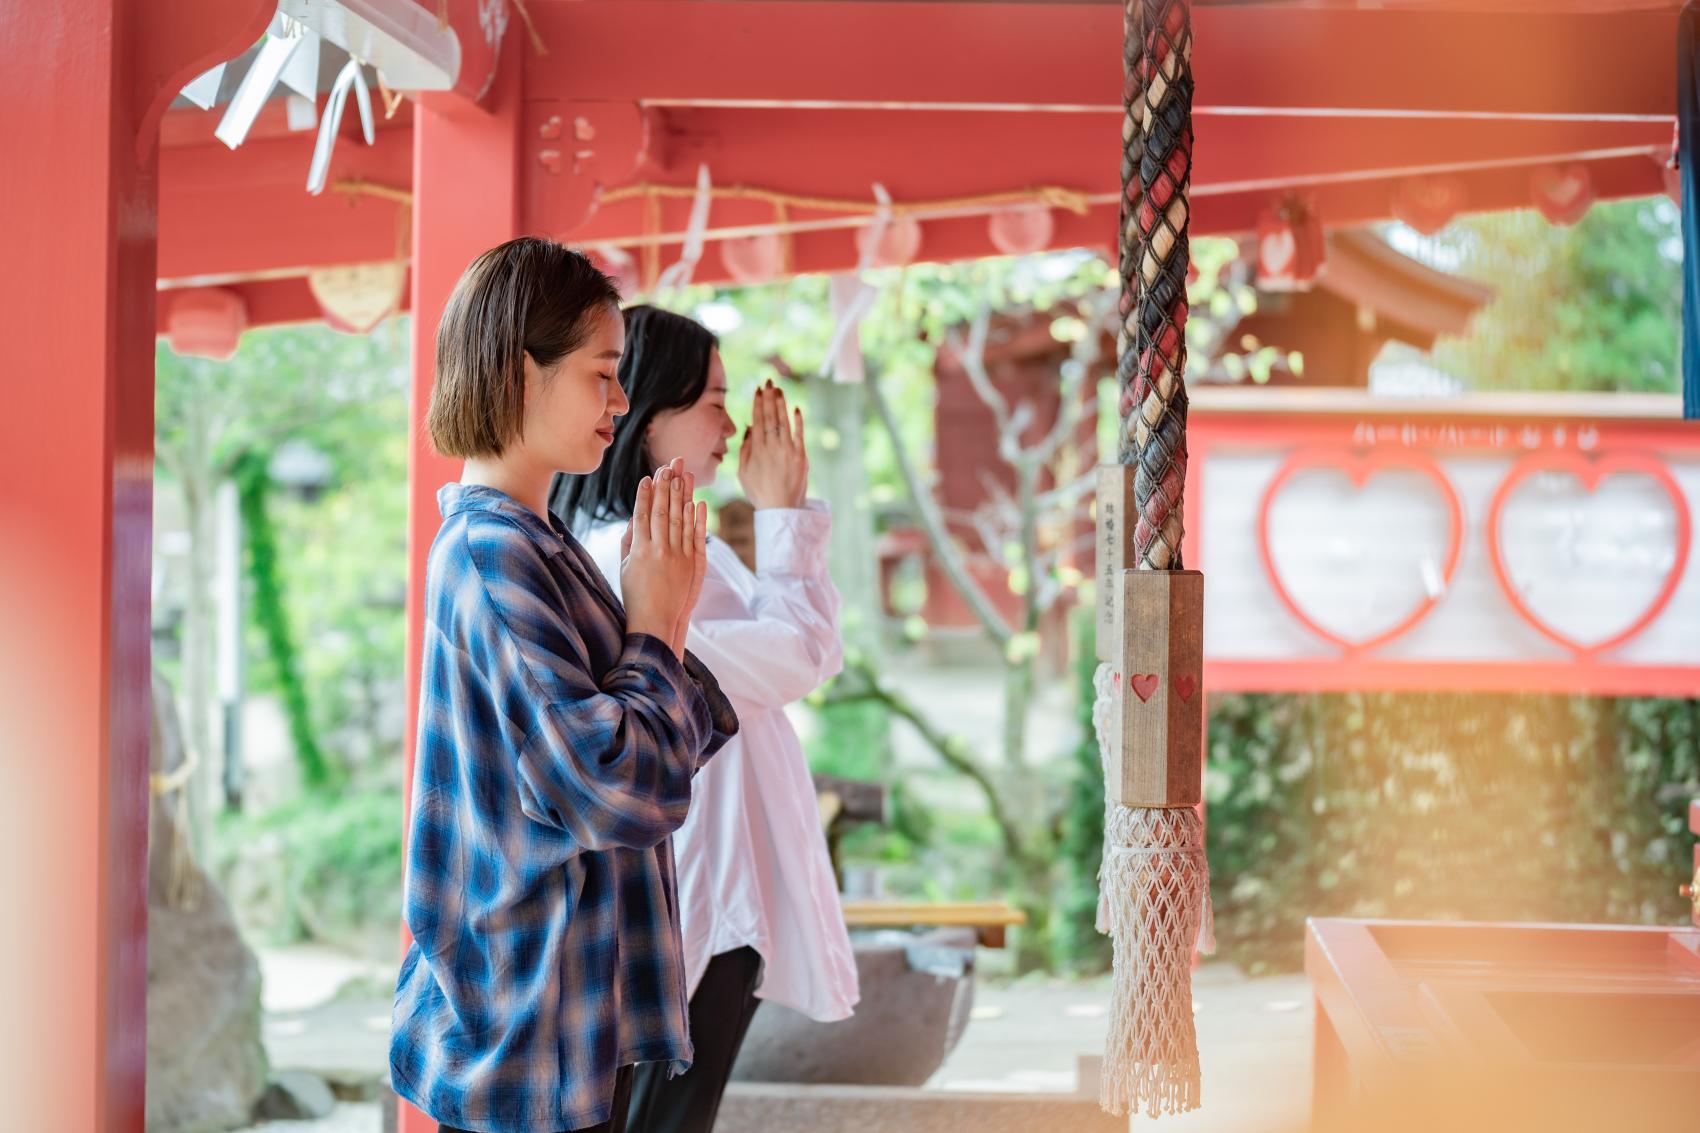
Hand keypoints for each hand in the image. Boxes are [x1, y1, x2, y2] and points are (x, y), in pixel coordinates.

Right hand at [619, 458, 705, 657]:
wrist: (655, 620)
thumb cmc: (636, 595)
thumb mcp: (625, 567)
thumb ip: (629, 542)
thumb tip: (633, 519)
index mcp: (637, 550)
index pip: (641, 515)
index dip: (644, 495)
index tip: (647, 478)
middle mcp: (657, 550)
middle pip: (660, 511)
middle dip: (664, 487)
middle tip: (667, 466)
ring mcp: (675, 556)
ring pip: (678, 519)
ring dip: (680, 496)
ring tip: (681, 476)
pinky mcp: (689, 564)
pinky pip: (692, 536)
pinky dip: (693, 518)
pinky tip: (694, 502)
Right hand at [737, 380, 808, 509]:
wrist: (781, 509)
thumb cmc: (760, 492)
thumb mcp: (744, 473)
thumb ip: (745, 450)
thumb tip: (750, 429)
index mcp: (757, 450)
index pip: (758, 421)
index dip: (758, 404)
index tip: (758, 390)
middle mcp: (773, 447)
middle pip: (771, 417)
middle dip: (769, 398)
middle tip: (769, 382)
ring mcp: (789, 451)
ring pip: (784, 422)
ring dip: (782, 404)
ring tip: (779, 390)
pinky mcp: (801, 456)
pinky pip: (800, 434)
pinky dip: (798, 421)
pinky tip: (796, 408)